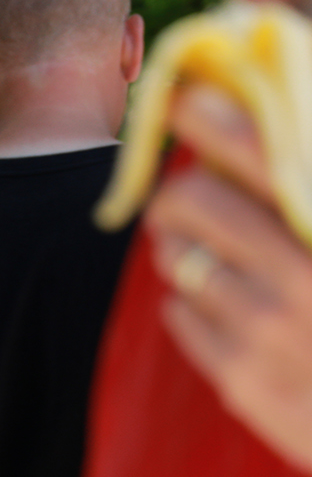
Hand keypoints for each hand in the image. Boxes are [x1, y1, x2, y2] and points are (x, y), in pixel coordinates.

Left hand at [147, 85, 311, 475]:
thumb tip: (267, 111)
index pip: (258, 150)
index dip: (208, 115)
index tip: (184, 97)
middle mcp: (308, 274)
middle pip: (188, 200)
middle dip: (180, 190)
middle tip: (191, 194)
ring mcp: (269, 331)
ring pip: (176, 257)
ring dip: (186, 245)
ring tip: (221, 252)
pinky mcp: (242, 379)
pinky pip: (180, 313)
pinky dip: (197, 300)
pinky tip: (238, 305)